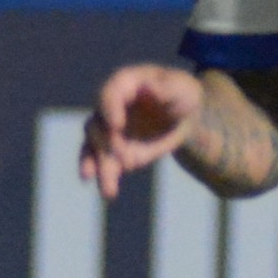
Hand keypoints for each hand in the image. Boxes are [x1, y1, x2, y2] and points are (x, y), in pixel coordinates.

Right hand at [79, 62, 203, 198]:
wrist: (183, 115)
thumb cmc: (181, 93)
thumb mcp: (180, 87)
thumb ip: (165, 87)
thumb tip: (148, 88)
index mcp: (123, 85)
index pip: (109, 95)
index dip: (109, 109)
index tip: (117, 126)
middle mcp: (109, 108)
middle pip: (97, 124)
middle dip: (106, 143)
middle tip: (125, 159)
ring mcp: (109, 130)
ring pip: (94, 148)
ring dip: (98, 167)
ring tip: (109, 189)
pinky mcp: (114, 151)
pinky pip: (103, 164)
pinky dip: (104, 177)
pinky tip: (108, 192)